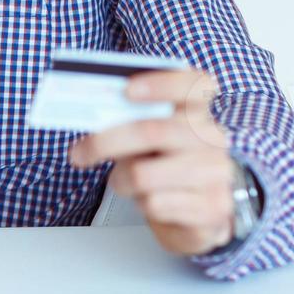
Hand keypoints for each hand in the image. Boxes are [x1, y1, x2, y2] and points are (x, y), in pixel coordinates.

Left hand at [68, 67, 236, 255]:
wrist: (196, 209)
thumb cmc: (162, 162)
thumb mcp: (147, 135)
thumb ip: (128, 118)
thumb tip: (88, 109)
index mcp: (197, 110)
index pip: (193, 85)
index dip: (161, 84)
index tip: (125, 90)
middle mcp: (211, 138)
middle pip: (153, 131)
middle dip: (105, 142)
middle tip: (78, 153)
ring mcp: (216, 173)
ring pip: (144, 174)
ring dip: (120, 180)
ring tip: (120, 181)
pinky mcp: (212, 208)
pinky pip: (155, 204)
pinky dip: (140, 203)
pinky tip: (149, 199)